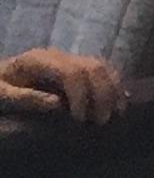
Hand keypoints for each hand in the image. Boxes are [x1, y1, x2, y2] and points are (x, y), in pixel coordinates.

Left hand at [0, 49, 124, 124]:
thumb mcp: (2, 95)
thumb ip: (27, 98)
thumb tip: (58, 104)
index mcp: (38, 60)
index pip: (71, 72)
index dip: (81, 96)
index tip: (79, 120)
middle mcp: (58, 55)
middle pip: (92, 68)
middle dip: (101, 96)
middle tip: (100, 122)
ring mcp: (69, 58)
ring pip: (102, 67)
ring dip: (113, 92)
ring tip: (113, 116)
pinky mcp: (76, 66)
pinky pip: (104, 71)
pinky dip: (115, 87)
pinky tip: (119, 105)